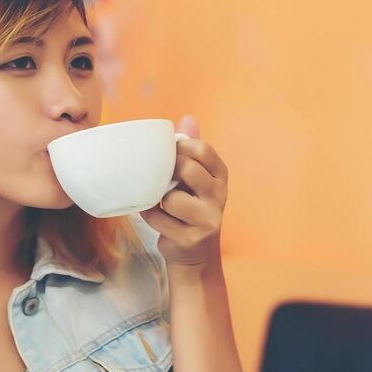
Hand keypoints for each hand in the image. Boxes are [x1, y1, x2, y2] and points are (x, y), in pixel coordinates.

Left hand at [141, 115, 227, 269]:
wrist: (194, 254)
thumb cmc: (190, 208)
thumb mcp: (195, 178)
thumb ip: (191, 149)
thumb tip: (188, 118)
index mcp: (220, 176)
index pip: (203, 150)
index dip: (181, 148)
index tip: (170, 154)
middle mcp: (219, 196)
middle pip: (188, 169)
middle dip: (168, 171)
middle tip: (160, 178)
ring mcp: (207, 219)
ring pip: (171, 198)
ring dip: (157, 199)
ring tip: (158, 202)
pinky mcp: (191, 238)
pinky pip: (159, 218)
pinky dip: (150, 216)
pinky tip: (155, 217)